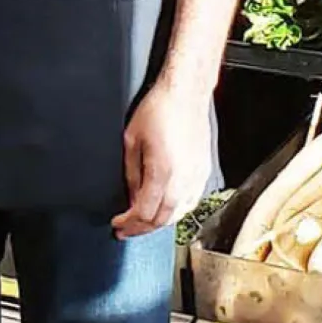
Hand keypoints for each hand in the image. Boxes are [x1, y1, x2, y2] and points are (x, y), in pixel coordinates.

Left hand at [113, 78, 210, 239]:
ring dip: (159, 223)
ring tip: (143, 223)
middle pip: (162, 219)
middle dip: (141, 229)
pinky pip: (190, 202)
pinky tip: (165, 209)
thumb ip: (130, 174)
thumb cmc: (160, 108)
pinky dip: (176, 211)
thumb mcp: (132, 140)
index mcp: (162, 171)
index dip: (128, 223)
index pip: (144, 212)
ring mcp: (196, 176)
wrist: (186, 92)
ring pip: (178, 214)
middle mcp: (182, 178)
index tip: (117, 224)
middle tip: (126, 229)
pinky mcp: (203, 171)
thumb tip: (130, 196)